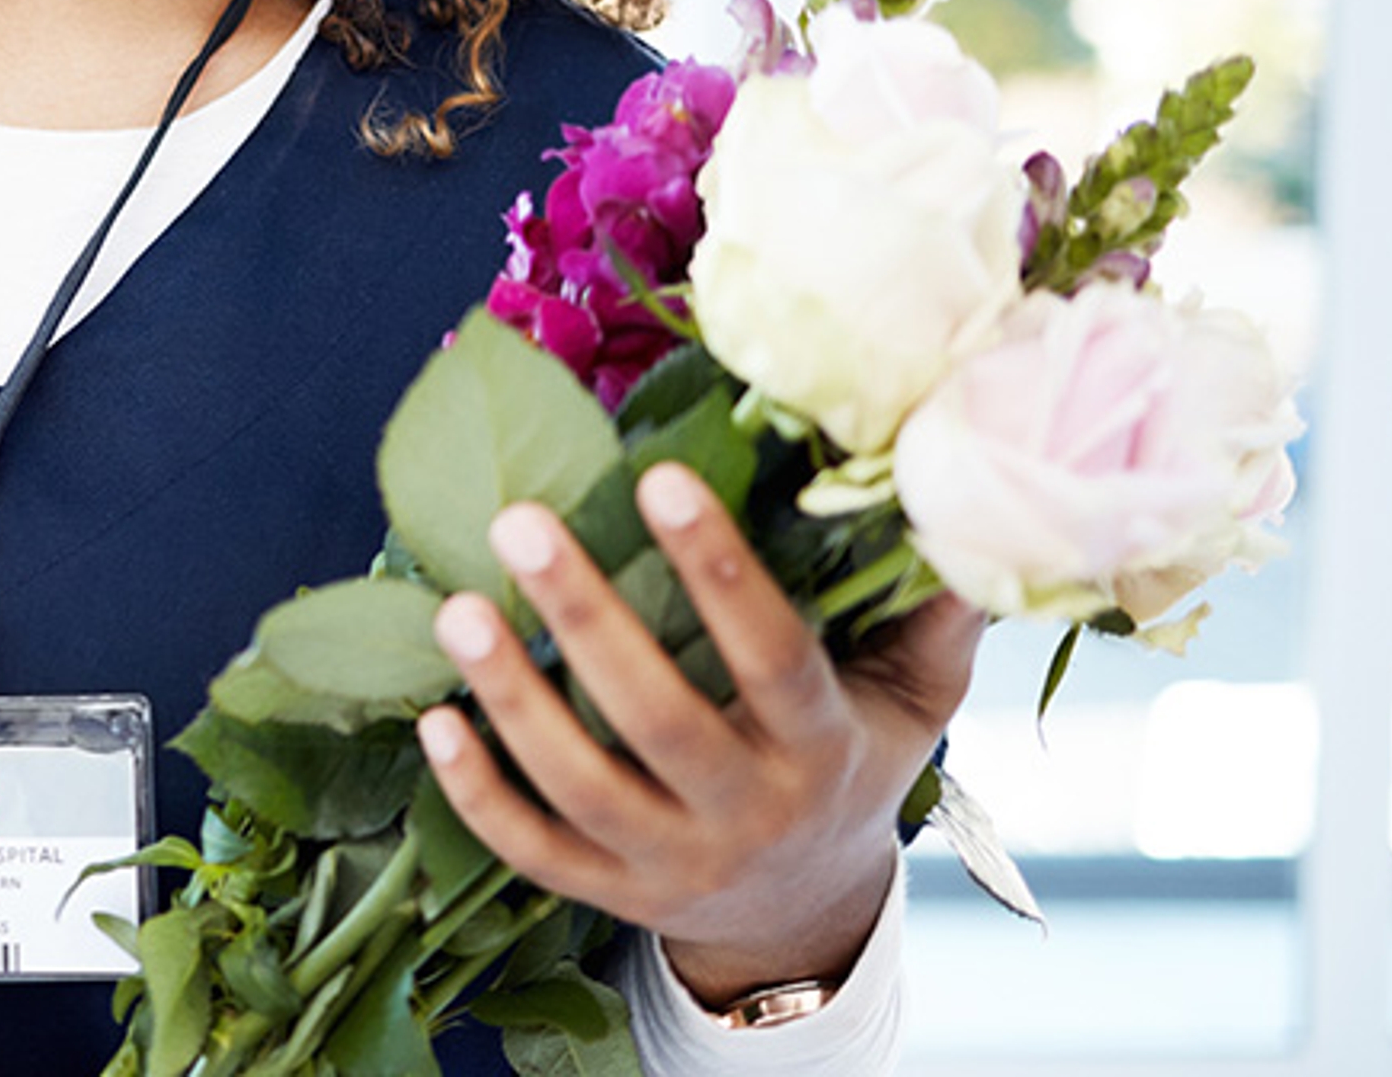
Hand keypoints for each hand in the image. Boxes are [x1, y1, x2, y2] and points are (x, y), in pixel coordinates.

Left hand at [414, 461, 981, 1003]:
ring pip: (582, 789)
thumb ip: (935, 611)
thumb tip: (958, 498)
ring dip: (513, 700)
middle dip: (587, 617)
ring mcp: (672, 863)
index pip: (771, 656)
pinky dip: (477, 793)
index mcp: (821, 749)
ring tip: (456, 609)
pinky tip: (433, 720)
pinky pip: (533, 852)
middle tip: (518, 519)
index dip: (718, 570)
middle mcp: (747, 812)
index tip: (659, 478)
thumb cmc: (853, 762)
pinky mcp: (611, 895)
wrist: (807, 913)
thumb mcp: (914, 699)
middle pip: (659, 721)